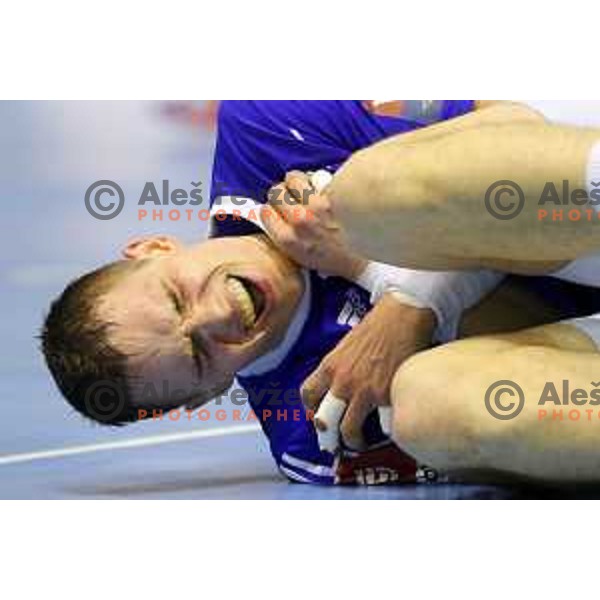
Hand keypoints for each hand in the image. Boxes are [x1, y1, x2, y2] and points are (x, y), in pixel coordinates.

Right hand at [261, 171, 366, 279]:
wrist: (365, 261)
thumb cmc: (335, 260)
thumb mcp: (302, 258)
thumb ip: (286, 239)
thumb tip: (275, 218)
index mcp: (287, 241)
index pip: (265, 212)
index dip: (272, 209)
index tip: (279, 209)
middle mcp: (298, 222)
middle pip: (275, 192)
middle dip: (282, 191)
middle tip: (291, 195)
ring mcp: (315, 207)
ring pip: (292, 179)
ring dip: (297, 180)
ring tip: (306, 186)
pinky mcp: (332, 196)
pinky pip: (316, 177)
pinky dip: (317, 179)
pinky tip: (323, 186)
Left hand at [301, 294, 435, 451]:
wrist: (402, 314)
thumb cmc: (377, 325)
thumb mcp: (347, 344)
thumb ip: (340, 367)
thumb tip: (339, 384)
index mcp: (330, 366)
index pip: (307, 394)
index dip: (310, 409)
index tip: (316, 414)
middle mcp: (343, 381)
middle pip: (323, 420)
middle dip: (326, 437)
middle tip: (332, 445)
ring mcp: (365, 391)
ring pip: (349, 430)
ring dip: (354, 441)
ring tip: (359, 443)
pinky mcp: (389, 395)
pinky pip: (383, 426)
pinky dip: (386, 431)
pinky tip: (388, 430)